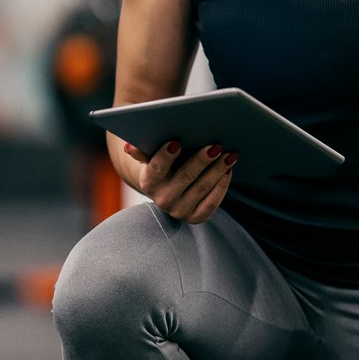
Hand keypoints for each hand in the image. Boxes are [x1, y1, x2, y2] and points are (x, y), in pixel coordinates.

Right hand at [122, 139, 236, 223]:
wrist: (167, 188)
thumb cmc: (162, 164)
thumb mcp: (151, 156)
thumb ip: (142, 150)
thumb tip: (129, 146)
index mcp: (149, 182)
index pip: (156, 168)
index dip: (166, 155)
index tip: (177, 141)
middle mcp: (162, 199)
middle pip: (185, 177)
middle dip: (201, 160)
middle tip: (216, 146)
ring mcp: (179, 211)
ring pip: (201, 188)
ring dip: (217, 170)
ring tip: (230, 155)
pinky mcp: (195, 218)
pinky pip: (211, 203)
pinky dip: (221, 186)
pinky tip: (229, 171)